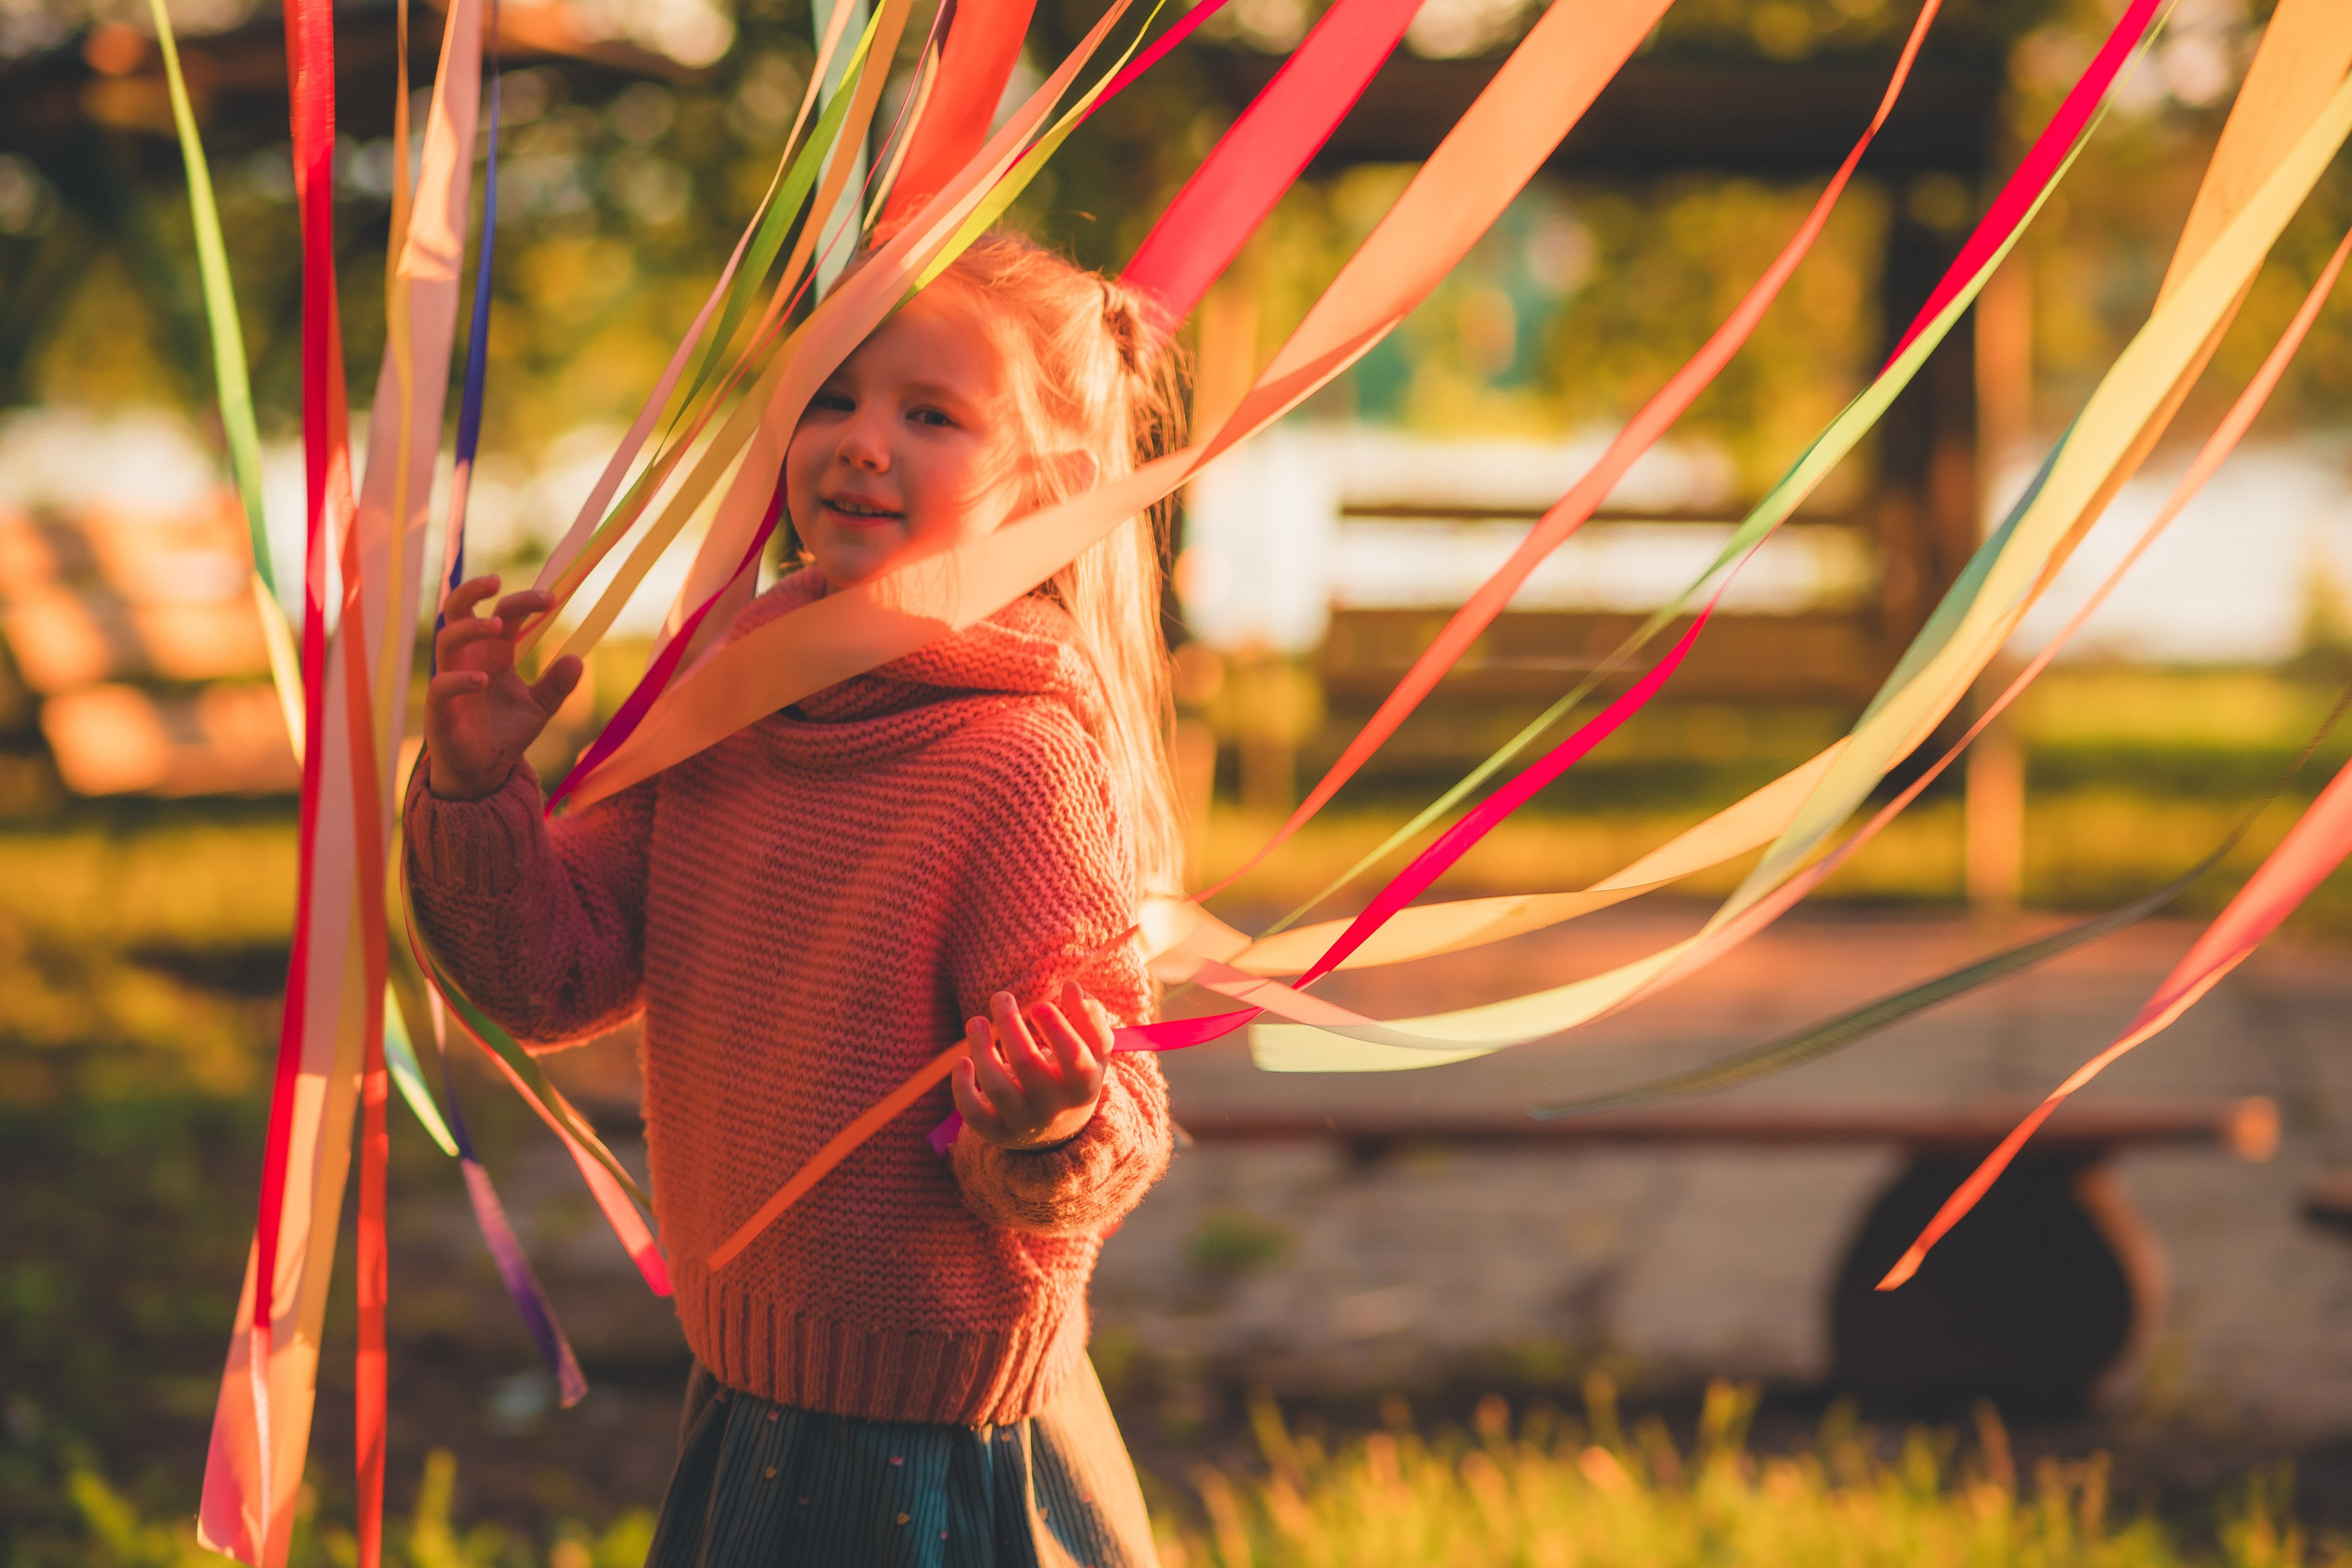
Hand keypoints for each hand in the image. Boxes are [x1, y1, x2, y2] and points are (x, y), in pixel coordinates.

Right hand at [423, 576, 582, 800]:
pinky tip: (481, 681)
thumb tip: (577, 659)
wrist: (484, 771)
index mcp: (493, 654)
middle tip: (496, 581)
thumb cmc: (506, 732)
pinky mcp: (440, 709)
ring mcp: (450, 680)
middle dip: (472, 591)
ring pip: (446, 639)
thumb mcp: (540, 707)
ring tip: (498, 627)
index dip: (523, 601)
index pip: (503, 614)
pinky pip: (440, 686)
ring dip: (470, 628)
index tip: (551, 598)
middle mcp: (469, 659)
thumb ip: (556, 685)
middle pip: (458, 611)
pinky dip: (458, 680)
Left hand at [952, 982, 1111, 1149]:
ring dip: (981, 1048)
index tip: (1039, 1004)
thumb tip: (1071, 986)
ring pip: (996, 1087)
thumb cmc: (1075, 1074)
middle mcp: (1055, 1108)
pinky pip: (973, 1115)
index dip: (1056, 1028)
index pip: (1073, 1057)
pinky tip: (962, 1061)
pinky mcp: (997, 1132)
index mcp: (1084, 1086)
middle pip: (1027, 1064)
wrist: (1061, 1128)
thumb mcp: (1094, 1050)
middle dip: (1010, 1024)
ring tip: (976, 1021)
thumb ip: (1089, 1015)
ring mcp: (1024, 1123)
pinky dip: (962, 1088)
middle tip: (1001, 997)